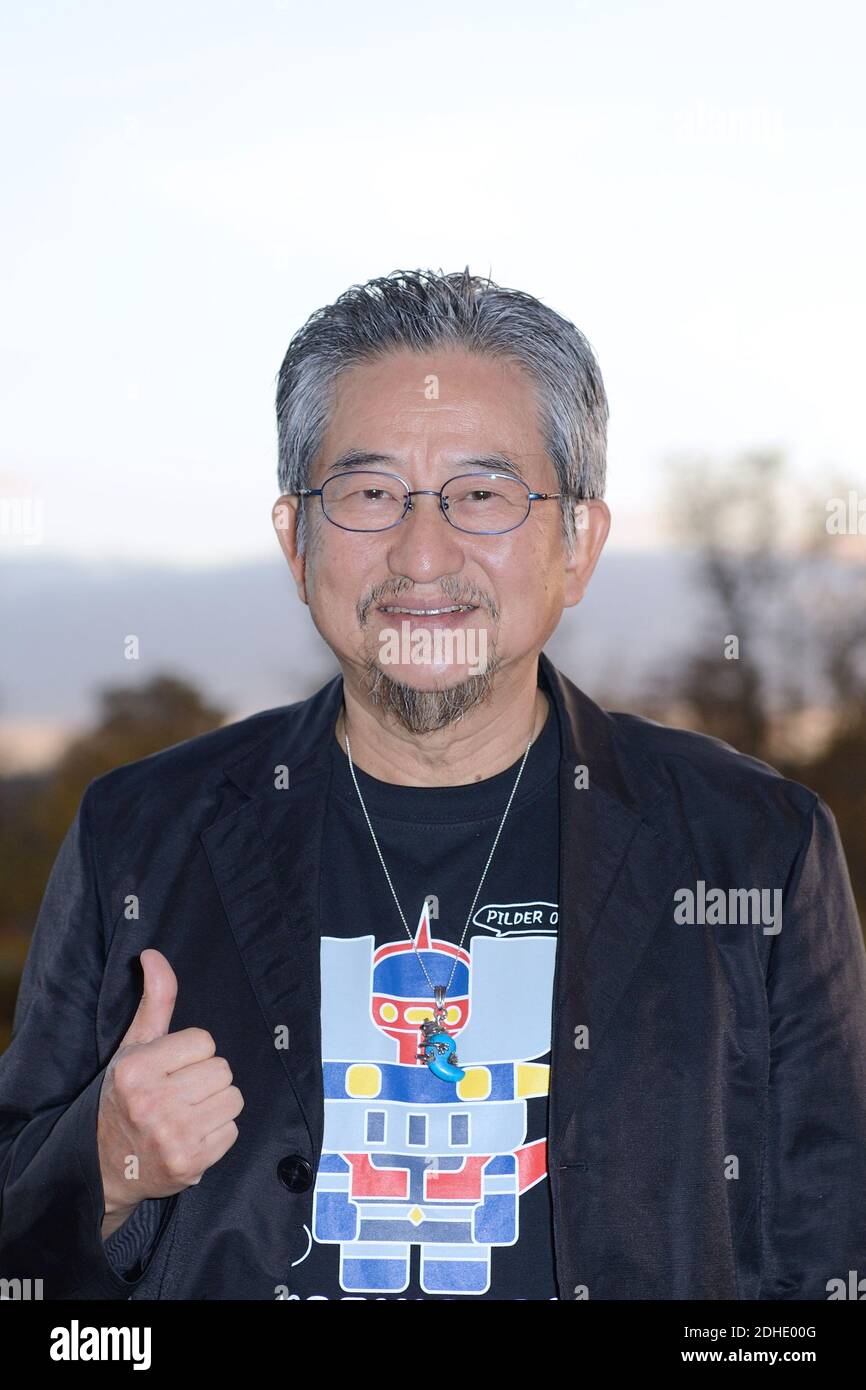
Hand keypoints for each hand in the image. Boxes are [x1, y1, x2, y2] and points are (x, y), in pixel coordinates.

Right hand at [97, 948, 243, 1236]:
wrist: (107, 1168)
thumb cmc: (125, 1097)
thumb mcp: (134, 1047)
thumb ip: (154, 1001)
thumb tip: (153, 953)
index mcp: (134, 1070)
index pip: (205, 1041)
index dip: (191, 1053)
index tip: (170, 1069)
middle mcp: (150, 1104)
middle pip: (222, 1070)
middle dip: (205, 1079)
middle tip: (178, 1094)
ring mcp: (171, 1137)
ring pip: (233, 1098)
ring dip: (215, 1106)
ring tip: (186, 1114)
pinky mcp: (190, 1164)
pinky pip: (233, 1131)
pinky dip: (217, 1133)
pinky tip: (192, 1136)